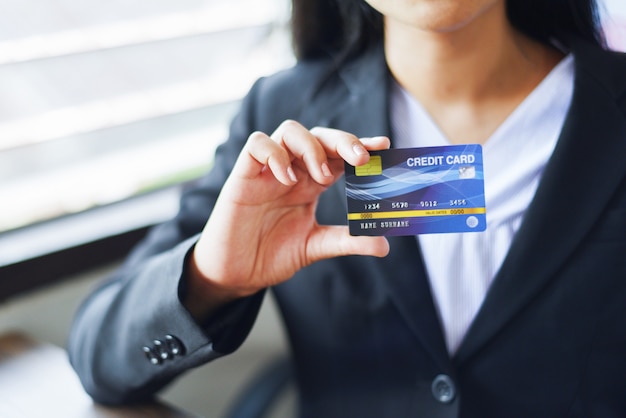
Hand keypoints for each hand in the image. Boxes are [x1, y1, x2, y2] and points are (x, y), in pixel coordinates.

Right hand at [187, 120, 389, 313]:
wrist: (236, 274)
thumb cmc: (271, 254)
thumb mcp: (315, 247)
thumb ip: (347, 242)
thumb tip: (385, 244)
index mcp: (311, 184)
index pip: (338, 155)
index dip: (360, 146)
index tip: (384, 146)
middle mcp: (292, 171)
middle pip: (319, 136)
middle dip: (343, 141)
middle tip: (362, 158)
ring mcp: (267, 171)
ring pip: (290, 131)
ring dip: (311, 147)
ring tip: (323, 177)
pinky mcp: (243, 176)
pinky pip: (257, 145)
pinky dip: (275, 154)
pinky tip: (287, 178)